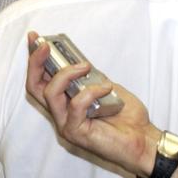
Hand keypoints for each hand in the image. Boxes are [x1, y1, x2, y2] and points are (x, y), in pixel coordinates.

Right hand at [23, 31, 157, 177]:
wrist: (144, 140)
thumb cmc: (127, 117)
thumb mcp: (105, 87)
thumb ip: (89, 77)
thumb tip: (78, 61)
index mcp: (65, 103)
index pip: (41, 81)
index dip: (35, 60)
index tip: (34, 38)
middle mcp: (61, 114)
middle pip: (34, 87)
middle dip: (36, 63)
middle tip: (45, 46)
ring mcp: (66, 124)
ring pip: (50, 94)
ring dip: (66, 74)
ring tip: (85, 66)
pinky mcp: (75, 132)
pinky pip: (75, 105)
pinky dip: (90, 92)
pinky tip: (106, 88)